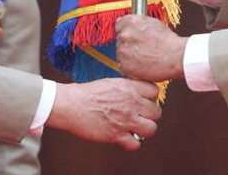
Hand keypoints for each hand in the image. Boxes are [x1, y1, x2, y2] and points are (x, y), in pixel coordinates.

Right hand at [47, 78, 161, 150]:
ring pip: (151, 129)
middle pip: (156, 112)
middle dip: (149, 115)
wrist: (71, 105)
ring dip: (144, 130)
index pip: (154, 91)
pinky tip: (124, 139)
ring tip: (135, 129)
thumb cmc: (86, 94)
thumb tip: (136, 92)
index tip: (144, 102)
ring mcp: (125, 119)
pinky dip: (131, 144)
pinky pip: (135, 144)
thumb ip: (126, 88)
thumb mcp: (110, 82)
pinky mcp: (116, 135)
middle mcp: (130, 102)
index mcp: (128, 87)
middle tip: (139, 117)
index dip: (150, 98)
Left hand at [116, 15, 185, 81]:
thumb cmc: (169, 41)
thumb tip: (133, 22)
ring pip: (121, 53)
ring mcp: (123, 50)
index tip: (132, 36)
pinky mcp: (125, 65)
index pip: (119, 24)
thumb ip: (139, 22)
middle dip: (129, 44)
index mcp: (131, 22)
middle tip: (142, 48)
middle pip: (120, 39)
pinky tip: (142, 65)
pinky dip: (131, 68)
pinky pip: (123, 66)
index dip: (127, 30)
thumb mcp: (154, 23)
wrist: (176, 57)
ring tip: (145, 58)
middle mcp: (125, 34)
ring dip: (129, 56)